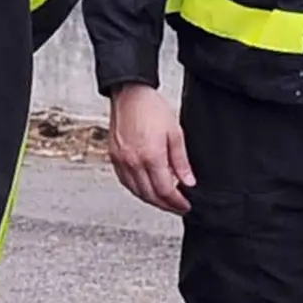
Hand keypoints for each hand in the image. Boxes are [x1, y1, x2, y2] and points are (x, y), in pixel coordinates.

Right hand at [107, 84, 194, 213]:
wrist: (129, 95)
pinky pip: (125, 182)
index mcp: (151, 156)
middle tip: (177, 207)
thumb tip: (188, 181)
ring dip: (151, 200)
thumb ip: (181, 161)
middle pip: (150, 195)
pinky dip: (136, 190)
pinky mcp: (114, 157)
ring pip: (136, 191)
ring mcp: (121, 160)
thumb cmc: (151, 109)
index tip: (185, 205)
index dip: (176, 202)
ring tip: (164, 200)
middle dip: (165, 205)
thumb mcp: (175, 133)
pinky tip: (145, 189)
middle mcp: (133, 161)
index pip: (165, 190)